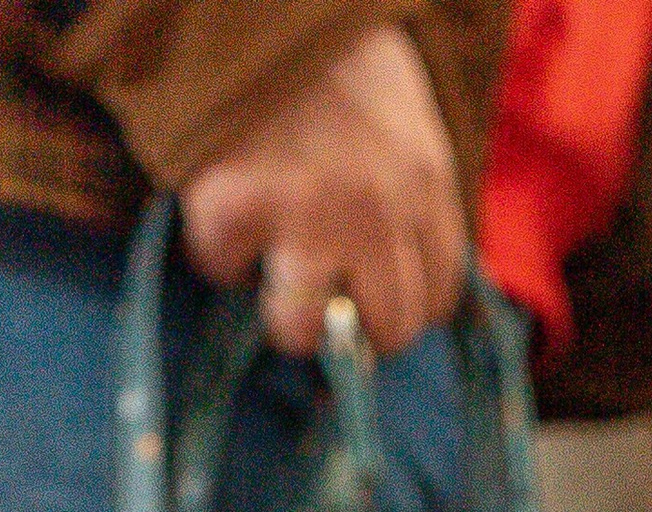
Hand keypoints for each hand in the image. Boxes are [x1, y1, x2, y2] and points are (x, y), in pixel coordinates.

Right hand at [179, 26, 464, 359]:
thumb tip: (391, 267)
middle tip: (322, 303)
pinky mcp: (237, 205)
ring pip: (301, 329)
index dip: (402, 309)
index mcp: (424, 180)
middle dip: (352, 327)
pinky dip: (214, 249)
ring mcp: (306, 214)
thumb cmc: (325, 43)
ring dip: (283, 315)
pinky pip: (220, 268)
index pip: (437, 293)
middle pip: (385, 326)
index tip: (372, 302)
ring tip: (269, 278)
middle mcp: (377, 212)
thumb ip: (405, 181)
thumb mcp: (399, 106)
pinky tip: (220, 209)